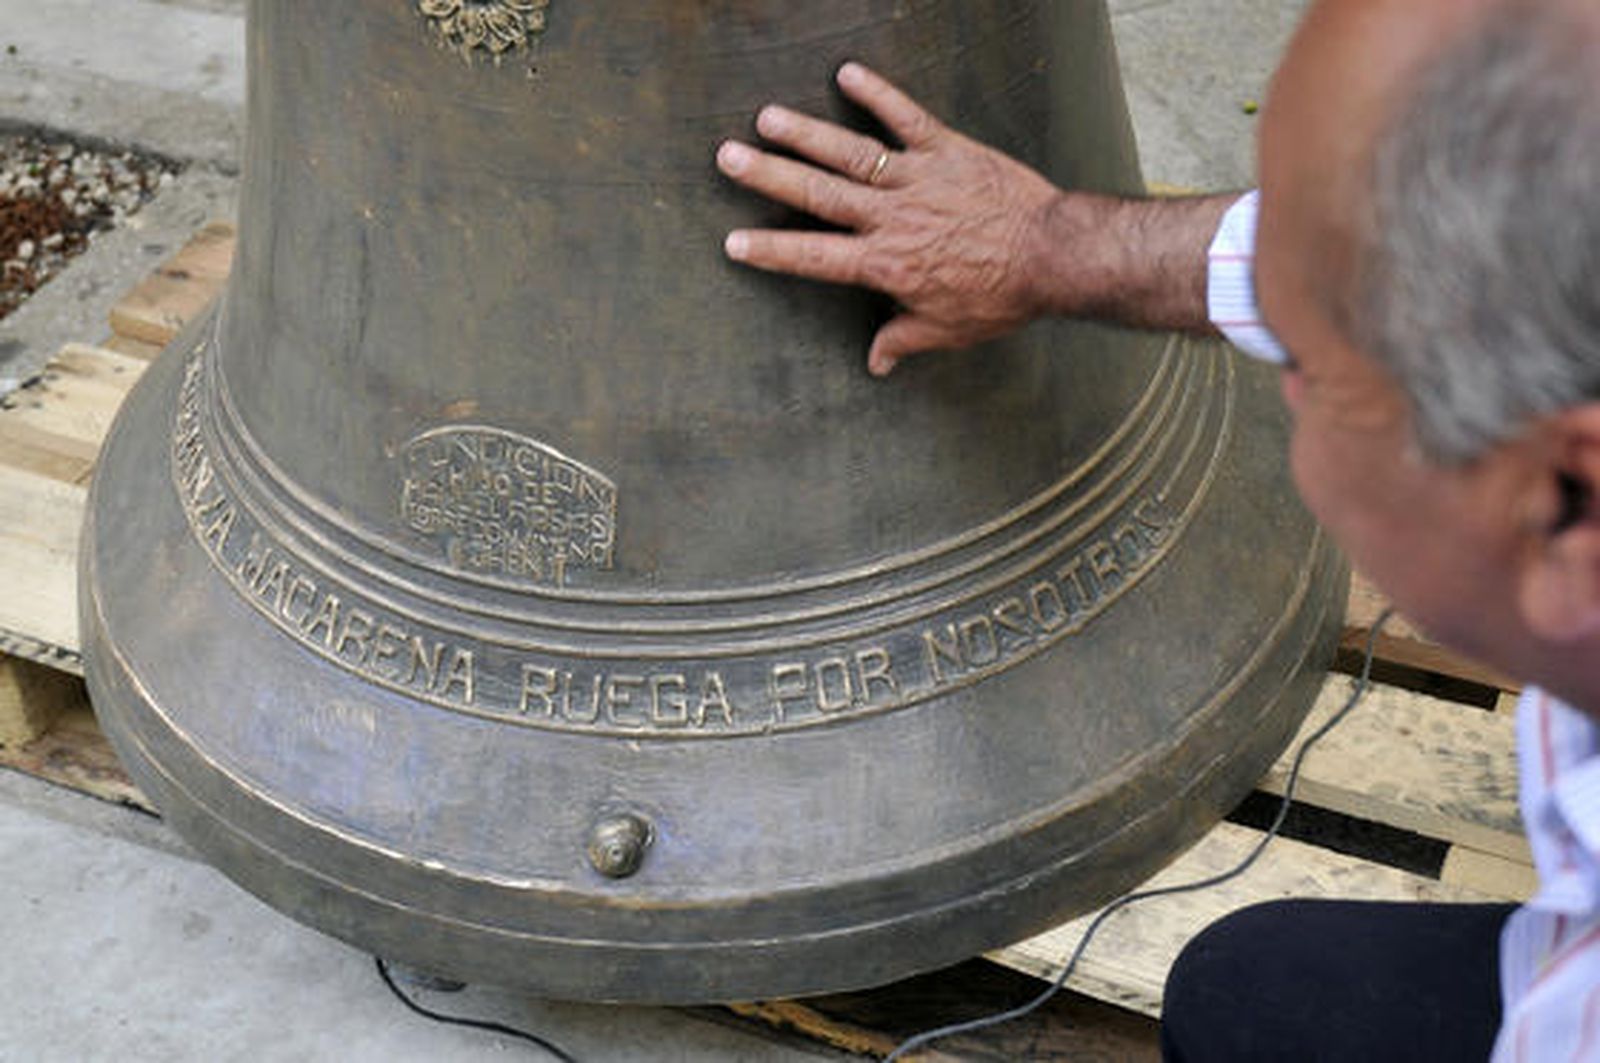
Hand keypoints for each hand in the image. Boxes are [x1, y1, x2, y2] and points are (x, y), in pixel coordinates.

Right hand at [717, 62, 1064, 376]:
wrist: (1053, 257)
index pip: (813, 257)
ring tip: (767, 118)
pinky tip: (848, 73)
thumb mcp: (947, 330)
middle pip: (818, 193)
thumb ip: (904, 339)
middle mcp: (891, 218)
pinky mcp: (948, 151)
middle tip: (727, 156)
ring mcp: (917, 179)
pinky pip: (907, 117)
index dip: (771, 250)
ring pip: (851, 153)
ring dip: (807, 133)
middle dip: (769, 175)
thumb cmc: (1002, 297)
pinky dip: (879, 93)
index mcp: (885, 264)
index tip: (733, 241)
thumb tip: (876, 364)